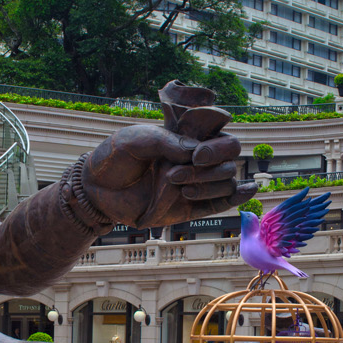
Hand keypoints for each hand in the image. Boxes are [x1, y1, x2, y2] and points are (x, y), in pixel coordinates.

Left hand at [79, 124, 256, 229]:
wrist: (94, 190)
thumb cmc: (113, 157)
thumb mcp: (134, 140)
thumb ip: (164, 141)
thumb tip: (194, 152)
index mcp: (183, 138)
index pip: (218, 133)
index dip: (216, 144)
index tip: (197, 154)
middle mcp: (193, 159)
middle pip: (228, 158)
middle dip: (212, 167)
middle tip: (181, 172)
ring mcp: (193, 183)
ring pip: (225, 181)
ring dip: (208, 185)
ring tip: (180, 188)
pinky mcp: (188, 208)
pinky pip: (219, 204)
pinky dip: (235, 198)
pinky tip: (247, 190)